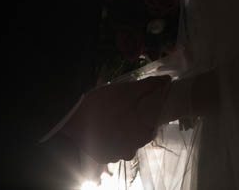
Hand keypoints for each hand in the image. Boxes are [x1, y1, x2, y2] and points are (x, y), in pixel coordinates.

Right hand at [56, 75, 171, 163]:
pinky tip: (103, 128)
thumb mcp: (127, 91)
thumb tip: (168, 80)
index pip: (153, 126)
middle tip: (124, 110)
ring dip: (122, 133)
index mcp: (142, 134)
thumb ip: (150, 86)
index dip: (148, 116)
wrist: (70, 121)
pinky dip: (110, 139)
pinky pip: (111, 148)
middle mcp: (132, 149)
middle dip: (135, 124)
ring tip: (112, 118)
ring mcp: (116, 155)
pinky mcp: (103, 157)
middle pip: (140, 136)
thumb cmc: (102, 106)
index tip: (140, 107)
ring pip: (126, 143)